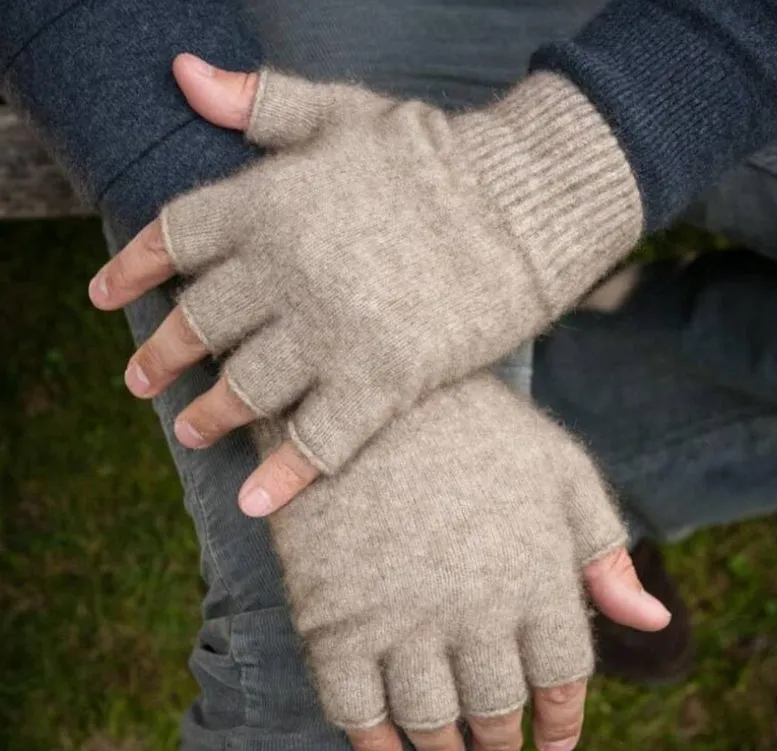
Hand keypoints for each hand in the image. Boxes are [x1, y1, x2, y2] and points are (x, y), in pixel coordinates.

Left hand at [90, 54, 641, 484]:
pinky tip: (254, 505)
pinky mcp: (382, 379)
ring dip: (210, 417)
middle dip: (162, 356)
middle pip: (199, 324)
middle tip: (142, 381)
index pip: (172, 237)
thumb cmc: (433, 156)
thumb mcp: (343, 109)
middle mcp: (285, 269)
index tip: (105, 297)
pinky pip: (317, 442)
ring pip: (245, 390)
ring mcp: (331, 330)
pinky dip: (283, 478)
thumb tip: (181, 72)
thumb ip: (262, 99)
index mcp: (268, 201)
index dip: (131, 268)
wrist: (523, 201)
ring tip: (192, 431)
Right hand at [254, 372, 668, 750]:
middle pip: (496, 705)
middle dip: (500, 736)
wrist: (369, 389)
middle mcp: (476, 610)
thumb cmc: (472, 425)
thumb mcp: (557, 469)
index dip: (561, 717)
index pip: (563, 676)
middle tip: (494, 745)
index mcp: (537, 575)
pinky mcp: (334, 617)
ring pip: (429, 717)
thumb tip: (654, 622)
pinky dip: (370, 741)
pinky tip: (384, 749)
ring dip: (442, 747)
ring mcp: (402, 617)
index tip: (553, 741)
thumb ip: (604, 550)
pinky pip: (353, 707)